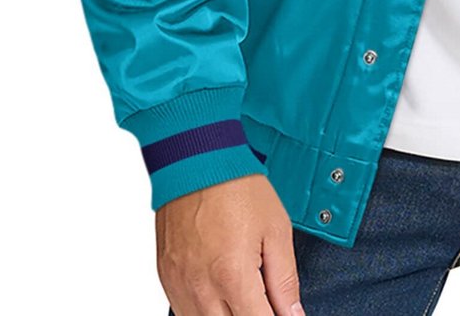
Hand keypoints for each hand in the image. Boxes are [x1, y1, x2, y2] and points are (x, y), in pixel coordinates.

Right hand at [157, 173, 304, 315]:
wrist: (197, 158)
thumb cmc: (236, 186)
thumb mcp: (276, 229)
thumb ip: (285, 280)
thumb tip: (293, 314)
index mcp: (233, 275)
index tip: (283, 313)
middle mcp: (201, 286)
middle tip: (263, 302)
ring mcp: (179, 284)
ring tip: (242, 296)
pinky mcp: (166, 277)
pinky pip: (183, 311)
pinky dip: (203, 310)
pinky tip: (219, 294)